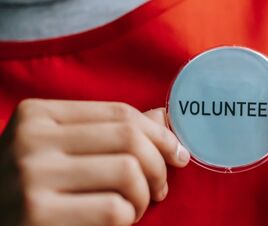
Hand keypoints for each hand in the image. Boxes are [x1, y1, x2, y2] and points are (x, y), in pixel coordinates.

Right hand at [0, 99, 189, 225]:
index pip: (119, 113)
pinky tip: (119, 222)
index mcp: (38, 115)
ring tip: (136, 206)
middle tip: (161, 185)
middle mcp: (30, 140)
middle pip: (129, 139)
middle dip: (159, 165)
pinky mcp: (37, 217)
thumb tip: (163, 117)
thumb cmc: (36, 184)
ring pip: (128, 173)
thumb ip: (109, 132)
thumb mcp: (62, 149)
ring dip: (145, 195)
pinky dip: (128, 218)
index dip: (159, 133)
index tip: (177, 152)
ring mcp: (30, 178)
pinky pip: (114, 210)